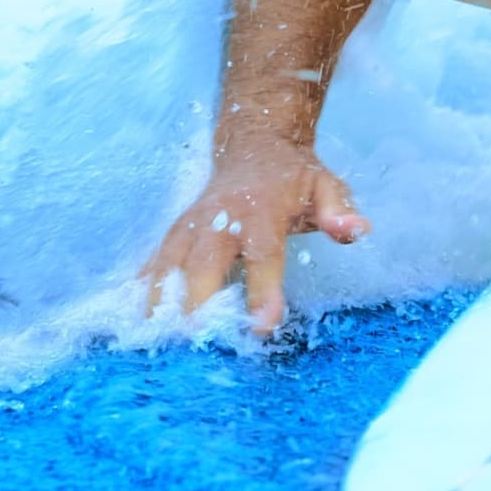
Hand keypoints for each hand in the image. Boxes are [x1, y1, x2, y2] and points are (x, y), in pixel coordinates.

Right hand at [141, 141, 369, 335]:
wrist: (255, 145)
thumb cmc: (294, 177)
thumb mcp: (326, 185)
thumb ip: (339, 209)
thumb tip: (357, 230)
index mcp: (261, 210)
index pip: (262, 253)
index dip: (263, 289)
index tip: (262, 325)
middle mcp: (219, 218)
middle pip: (202, 263)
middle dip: (196, 303)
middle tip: (195, 345)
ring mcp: (192, 224)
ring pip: (168, 264)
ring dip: (160, 302)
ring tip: (156, 341)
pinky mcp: (175, 232)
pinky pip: (154, 262)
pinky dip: (143, 290)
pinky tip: (133, 320)